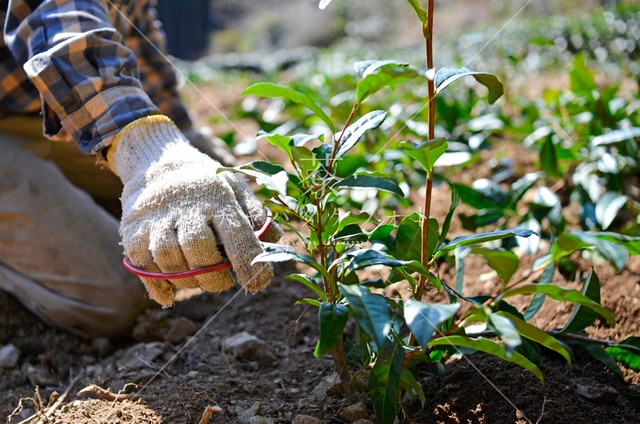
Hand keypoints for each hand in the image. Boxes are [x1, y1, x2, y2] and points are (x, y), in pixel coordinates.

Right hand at [107, 116, 281, 305]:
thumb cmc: (206, 184)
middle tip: (222, 279)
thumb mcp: (235, 187)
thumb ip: (256, 215)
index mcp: (217, 197)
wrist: (157, 161)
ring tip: (198, 277)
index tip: (258, 283)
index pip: (236, 234)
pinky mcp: (133, 231)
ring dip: (187, 280)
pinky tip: (171, 292)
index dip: (248, 262)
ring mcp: (156, 219)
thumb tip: (277, 241)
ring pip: (169, 260)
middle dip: (213, 276)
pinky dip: (158, 285)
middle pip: (198, 250)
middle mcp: (186, 207)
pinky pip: (143, 267)